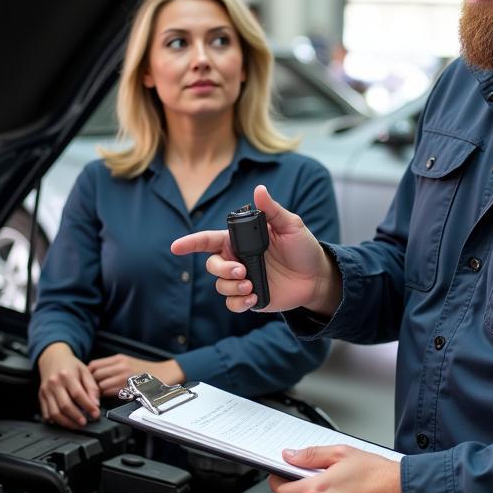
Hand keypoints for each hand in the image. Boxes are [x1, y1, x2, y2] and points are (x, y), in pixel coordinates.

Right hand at [37, 343, 99, 428]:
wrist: (53, 358)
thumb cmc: (70, 365)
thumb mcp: (85, 371)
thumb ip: (92, 387)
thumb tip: (96, 404)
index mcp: (66, 375)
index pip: (78, 394)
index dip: (88, 406)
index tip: (95, 414)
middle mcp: (54, 384)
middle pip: (65, 405)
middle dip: (77, 417)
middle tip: (86, 422)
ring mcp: (45, 391)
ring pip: (54, 413)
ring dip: (66, 422)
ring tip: (76, 425)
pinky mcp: (40, 397)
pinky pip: (46, 413)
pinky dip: (55, 421)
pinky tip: (64, 421)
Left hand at [87, 355, 182, 396]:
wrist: (166, 373)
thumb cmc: (147, 369)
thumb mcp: (128, 361)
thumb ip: (113, 365)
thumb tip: (96, 374)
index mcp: (118, 358)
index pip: (94, 365)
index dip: (87, 374)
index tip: (87, 380)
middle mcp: (120, 366)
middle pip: (95, 375)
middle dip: (90, 385)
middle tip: (91, 391)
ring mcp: (124, 377)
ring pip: (100, 386)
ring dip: (97, 393)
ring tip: (98, 396)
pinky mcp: (129, 388)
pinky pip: (110, 393)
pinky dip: (106, 397)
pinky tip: (108, 398)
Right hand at [170, 184, 341, 314]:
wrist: (316, 276)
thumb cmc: (303, 247)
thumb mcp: (291, 225)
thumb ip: (272, 210)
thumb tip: (259, 189)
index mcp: (241, 240)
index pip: (210, 239)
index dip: (191, 242)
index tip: (176, 246)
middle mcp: (238, 259)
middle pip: (212, 265)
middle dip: (222, 269)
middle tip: (242, 272)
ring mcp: (243, 279)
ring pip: (220, 285)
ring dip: (231, 287)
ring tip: (250, 286)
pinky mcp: (250, 297)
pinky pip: (232, 303)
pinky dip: (238, 303)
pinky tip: (253, 298)